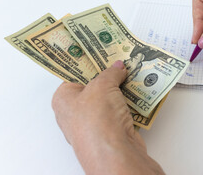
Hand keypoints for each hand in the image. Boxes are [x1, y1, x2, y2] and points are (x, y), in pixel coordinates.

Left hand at [52, 60, 163, 174]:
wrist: (114, 152)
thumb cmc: (96, 120)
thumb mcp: (101, 85)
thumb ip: (110, 73)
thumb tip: (117, 67)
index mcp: (63, 99)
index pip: (74, 74)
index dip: (89, 62)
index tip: (101, 50)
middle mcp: (76, 112)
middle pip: (94, 86)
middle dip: (109, 74)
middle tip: (121, 59)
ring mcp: (95, 123)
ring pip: (109, 99)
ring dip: (121, 88)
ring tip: (133, 71)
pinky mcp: (112, 131)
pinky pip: (121, 110)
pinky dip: (130, 102)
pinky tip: (138, 90)